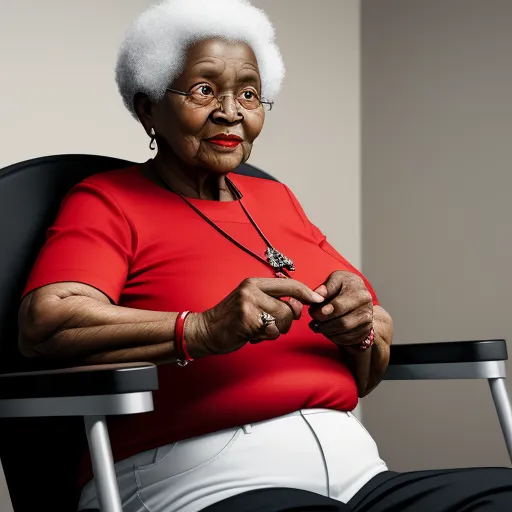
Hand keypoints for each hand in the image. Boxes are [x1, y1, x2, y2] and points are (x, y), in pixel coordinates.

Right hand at [187, 278, 324, 355]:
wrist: (205, 330)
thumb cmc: (231, 319)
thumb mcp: (251, 301)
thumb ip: (273, 300)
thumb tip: (300, 305)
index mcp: (254, 283)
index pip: (289, 284)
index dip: (306, 292)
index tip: (318, 299)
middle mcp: (251, 290)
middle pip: (289, 307)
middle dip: (287, 321)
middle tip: (272, 325)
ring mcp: (248, 304)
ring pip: (282, 320)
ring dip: (276, 331)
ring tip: (259, 330)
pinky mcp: (247, 320)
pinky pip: (271, 332)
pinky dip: (266, 337)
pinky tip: (252, 335)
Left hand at [308, 271, 372, 346]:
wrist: (359, 296)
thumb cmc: (344, 286)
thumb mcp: (337, 278)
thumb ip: (328, 286)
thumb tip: (318, 294)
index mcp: (359, 292)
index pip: (340, 305)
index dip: (326, 311)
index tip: (315, 312)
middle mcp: (366, 307)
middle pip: (343, 322)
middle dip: (324, 322)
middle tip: (314, 319)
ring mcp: (367, 321)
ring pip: (344, 331)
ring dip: (327, 330)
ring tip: (317, 324)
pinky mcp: (364, 331)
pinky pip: (347, 339)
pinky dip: (333, 337)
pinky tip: (326, 330)